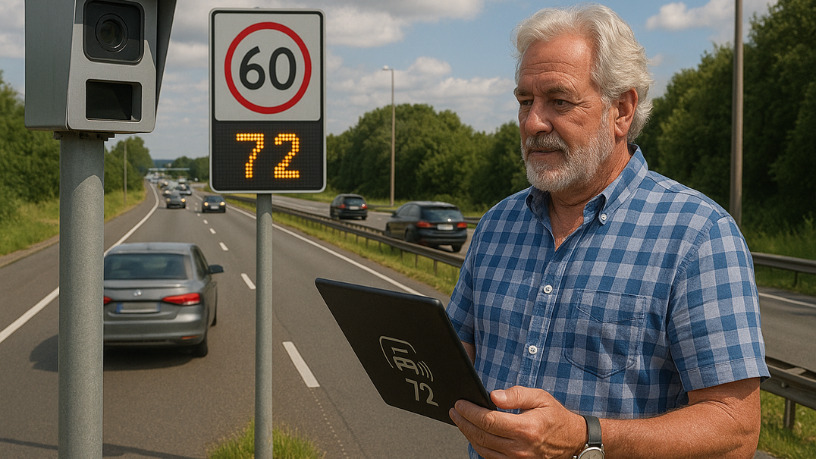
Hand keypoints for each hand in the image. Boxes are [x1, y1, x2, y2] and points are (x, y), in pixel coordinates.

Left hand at [449, 386, 584, 458]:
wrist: (573, 441)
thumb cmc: (556, 418)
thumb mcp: (540, 398)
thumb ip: (516, 395)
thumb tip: (493, 396)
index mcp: (525, 429)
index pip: (488, 420)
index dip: (470, 411)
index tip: (460, 403)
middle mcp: (520, 448)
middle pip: (481, 435)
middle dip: (463, 422)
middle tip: (455, 411)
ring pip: (482, 448)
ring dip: (468, 434)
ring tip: (460, 420)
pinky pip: (490, 457)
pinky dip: (479, 445)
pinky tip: (474, 434)